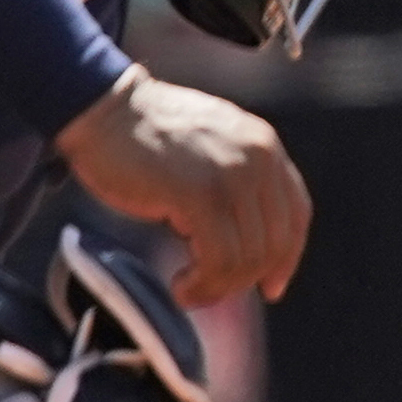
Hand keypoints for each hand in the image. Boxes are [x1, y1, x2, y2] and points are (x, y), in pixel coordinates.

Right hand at [57, 68, 309, 306]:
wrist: (104, 110)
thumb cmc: (142, 135)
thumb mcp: (209, 147)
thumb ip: (234, 179)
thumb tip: (240, 237)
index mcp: (264, 146)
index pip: (296, 213)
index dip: (287, 257)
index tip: (270, 285)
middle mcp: (258, 159)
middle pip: (275, 242)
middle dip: (245, 279)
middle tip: (211, 292)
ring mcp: (231, 177)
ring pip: (248, 257)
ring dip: (220, 287)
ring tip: (190, 290)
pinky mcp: (200, 195)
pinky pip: (219, 259)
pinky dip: (203, 284)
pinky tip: (180, 285)